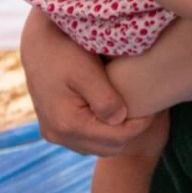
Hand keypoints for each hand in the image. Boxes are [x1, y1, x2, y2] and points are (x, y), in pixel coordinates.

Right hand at [20, 9, 153, 155]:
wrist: (38, 44)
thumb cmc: (65, 51)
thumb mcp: (87, 72)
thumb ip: (105, 99)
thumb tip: (121, 120)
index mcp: (67, 124)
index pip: (116, 139)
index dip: (140, 126)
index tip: (154, 110)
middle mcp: (58, 135)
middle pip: (108, 148)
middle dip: (131, 133)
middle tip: (147, 111)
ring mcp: (54, 134)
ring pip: (98, 148)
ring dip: (118, 135)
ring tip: (133, 112)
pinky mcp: (54, 128)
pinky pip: (86, 141)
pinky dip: (103, 133)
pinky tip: (114, 114)